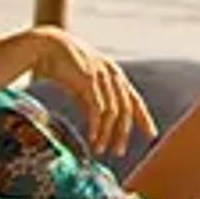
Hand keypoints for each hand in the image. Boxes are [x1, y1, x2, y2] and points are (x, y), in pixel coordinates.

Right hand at [28, 27, 151, 151]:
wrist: (47, 46)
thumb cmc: (64, 66)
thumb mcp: (83, 86)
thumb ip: (92, 103)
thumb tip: (98, 126)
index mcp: (115, 75)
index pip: (134, 100)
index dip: (144, 118)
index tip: (152, 135)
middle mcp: (113, 76)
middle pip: (126, 109)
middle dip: (123, 133)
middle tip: (119, 152)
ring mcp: (102, 77)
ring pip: (113, 112)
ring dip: (108, 134)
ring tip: (101, 150)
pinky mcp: (89, 80)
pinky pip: (98, 108)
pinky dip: (97, 126)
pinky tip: (93, 138)